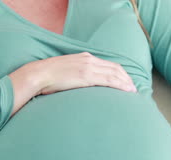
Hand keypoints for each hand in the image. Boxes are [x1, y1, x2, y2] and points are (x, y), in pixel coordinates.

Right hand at [12, 52, 136, 95]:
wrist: (38, 74)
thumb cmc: (48, 77)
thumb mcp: (65, 72)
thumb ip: (75, 75)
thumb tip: (80, 85)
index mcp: (84, 57)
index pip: (107, 64)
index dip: (119, 72)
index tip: (125, 81)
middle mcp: (89, 60)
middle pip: (114, 68)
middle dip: (126, 78)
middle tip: (133, 88)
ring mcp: (88, 67)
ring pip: (114, 73)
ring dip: (126, 82)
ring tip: (133, 92)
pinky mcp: (86, 76)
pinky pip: (108, 80)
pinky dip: (120, 85)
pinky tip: (126, 91)